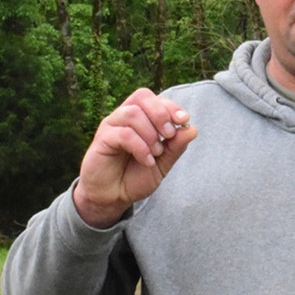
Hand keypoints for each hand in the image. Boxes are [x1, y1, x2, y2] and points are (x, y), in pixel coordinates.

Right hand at [73, 88, 196, 227]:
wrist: (113, 198)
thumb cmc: (136, 176)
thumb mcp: (163, 163)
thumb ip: (176, 146)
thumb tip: (192, 129)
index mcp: (140, 118)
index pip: (155, 99)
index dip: (171, 106)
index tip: (184, 121)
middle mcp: (124, 118)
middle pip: (142, 96)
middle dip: (161, 114)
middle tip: (169, 135)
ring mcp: (111, 127)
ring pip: (133, 113)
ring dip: (151, 133)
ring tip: (157, 152)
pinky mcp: (101, 140)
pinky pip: (123, 134)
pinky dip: (140, 147)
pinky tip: (147, 161)